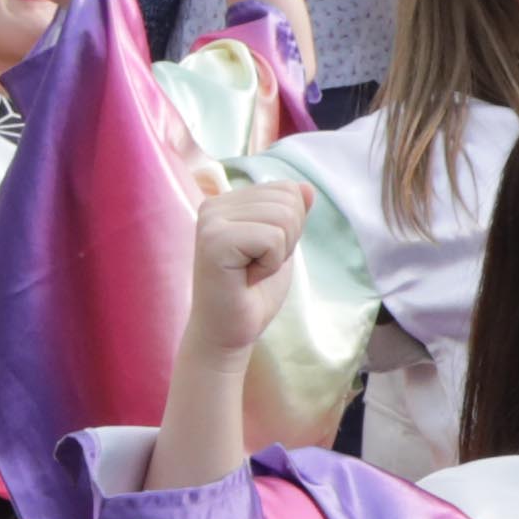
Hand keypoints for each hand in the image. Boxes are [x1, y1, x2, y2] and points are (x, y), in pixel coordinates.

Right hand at [179, 176, 308, 359]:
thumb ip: (291, 215)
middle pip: (288, 201)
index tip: (262, 254)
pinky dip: (270, 264)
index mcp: (227, 202)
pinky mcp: (214, 241)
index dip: (291, 228)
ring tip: (251, 271)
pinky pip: (272, 238)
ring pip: (284, 218)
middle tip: (257, 266)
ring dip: (279, 254)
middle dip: (288, 240)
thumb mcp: (282, 246)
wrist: (229, 331)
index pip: (287, 190)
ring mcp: (211, 221)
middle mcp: (214, 205)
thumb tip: (306, 187)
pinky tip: (247, 278)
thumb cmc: (253, 293)